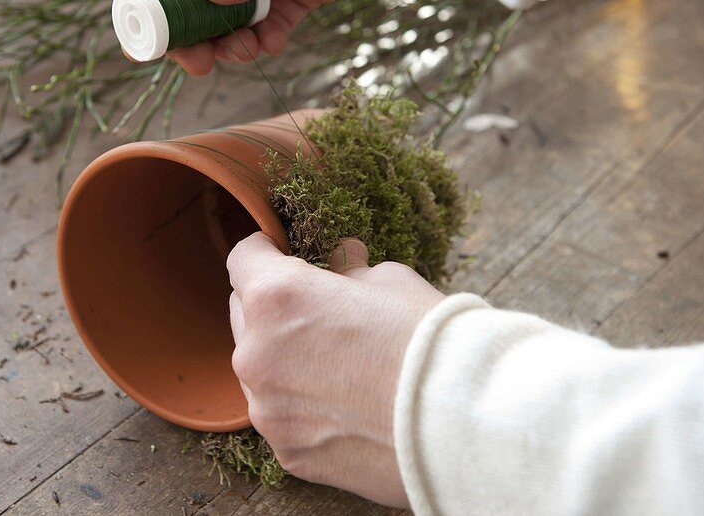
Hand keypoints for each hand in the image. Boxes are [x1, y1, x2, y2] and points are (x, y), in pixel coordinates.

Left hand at [226, 233, 444, 505]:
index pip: (242, 258)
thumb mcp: (388, 280)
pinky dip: (302, 406)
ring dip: (284, 359)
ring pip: (260, 370)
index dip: (264, 252)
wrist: (461, 421)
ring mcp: (267, 408)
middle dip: (272, 308)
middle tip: (318, 311)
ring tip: (339, 365)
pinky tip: (346, 405)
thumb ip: (347, 271)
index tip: (280, 255)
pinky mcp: (286, 450)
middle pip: (243, 314)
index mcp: (276, 298)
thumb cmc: (427, 339)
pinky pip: (282, 415)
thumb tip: (339, 263)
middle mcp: (256, 352)